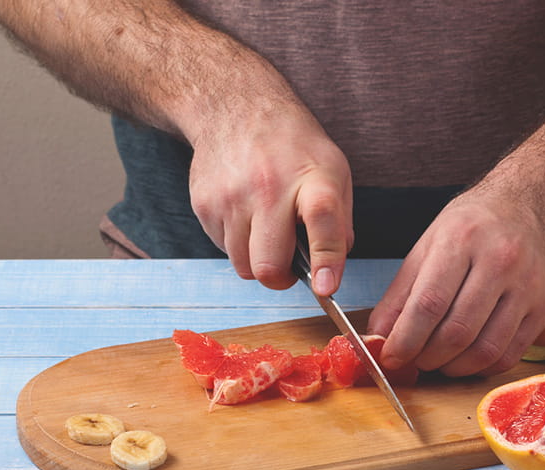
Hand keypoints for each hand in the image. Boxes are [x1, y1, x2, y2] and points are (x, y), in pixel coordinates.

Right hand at [187, 101, 353, 295]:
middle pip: (269, 264)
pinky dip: (238, 243)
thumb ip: (339, 221)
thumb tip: (331, 269)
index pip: (322, 222)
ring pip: (244, 265)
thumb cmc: (293, 145)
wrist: (235, 106)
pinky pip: (224, 249)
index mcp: (313, 178)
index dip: (325, 260)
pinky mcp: (204, 204)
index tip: (324, 288)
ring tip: (266, 230)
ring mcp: (231, 197)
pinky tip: (245, 214)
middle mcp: (269, 188)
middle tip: (289, 266)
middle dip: (281, 278)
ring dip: (258, 259)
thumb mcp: (334, 170)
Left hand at [367, 190, 544, 376]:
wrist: (531, 206)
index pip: (429, 304)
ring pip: (484, 349)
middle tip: (414, 361)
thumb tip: (379, 337)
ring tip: (438, 362)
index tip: (391, 358)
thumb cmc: (474, 225)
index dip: (405, 340)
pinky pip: (509, 354)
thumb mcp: (428, 245)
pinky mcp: (544, 307)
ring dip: (453, 368)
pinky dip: (481, 368)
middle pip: (456, 332)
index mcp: (462, 239)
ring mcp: (527, 286)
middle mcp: (499, 261)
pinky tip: (467, 360)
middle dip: (427, 358)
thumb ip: (401, 293)